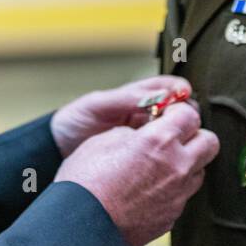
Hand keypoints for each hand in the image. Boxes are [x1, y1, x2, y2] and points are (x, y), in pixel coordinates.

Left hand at [49, 75, 193, 156]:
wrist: (58, 148)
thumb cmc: (76, 120)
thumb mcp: (97, 104)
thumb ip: (125, 99)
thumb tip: (155, 95)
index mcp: (136, 96)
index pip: (169, 87)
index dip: (180, 90)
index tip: (184, 96)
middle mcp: (145, 114)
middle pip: (178, 109)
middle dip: (186, 112)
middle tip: (187, 119)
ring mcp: (145, 136)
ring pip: (173, 132)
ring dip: (179, 134)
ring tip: (180, 138)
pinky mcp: (143, 156)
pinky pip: (162, 152)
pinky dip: (169, 153)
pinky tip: (170, 158)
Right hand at [54, 100, 217, 245]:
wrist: (83, 229)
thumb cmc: (86, 182)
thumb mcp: (102, 141)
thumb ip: (131, 133)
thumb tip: (140, 135)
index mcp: (159, 141)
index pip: (190, 115)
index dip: (179, 112)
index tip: (168, 115)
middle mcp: (177, 166)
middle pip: (210, 142)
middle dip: (195, 136)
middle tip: (174, 137)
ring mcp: (178, 194)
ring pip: (200, 171)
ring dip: (187, 163)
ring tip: (160, 165)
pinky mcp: (172, 217)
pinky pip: (182, 196)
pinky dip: (172, 189)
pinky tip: (148, 190)